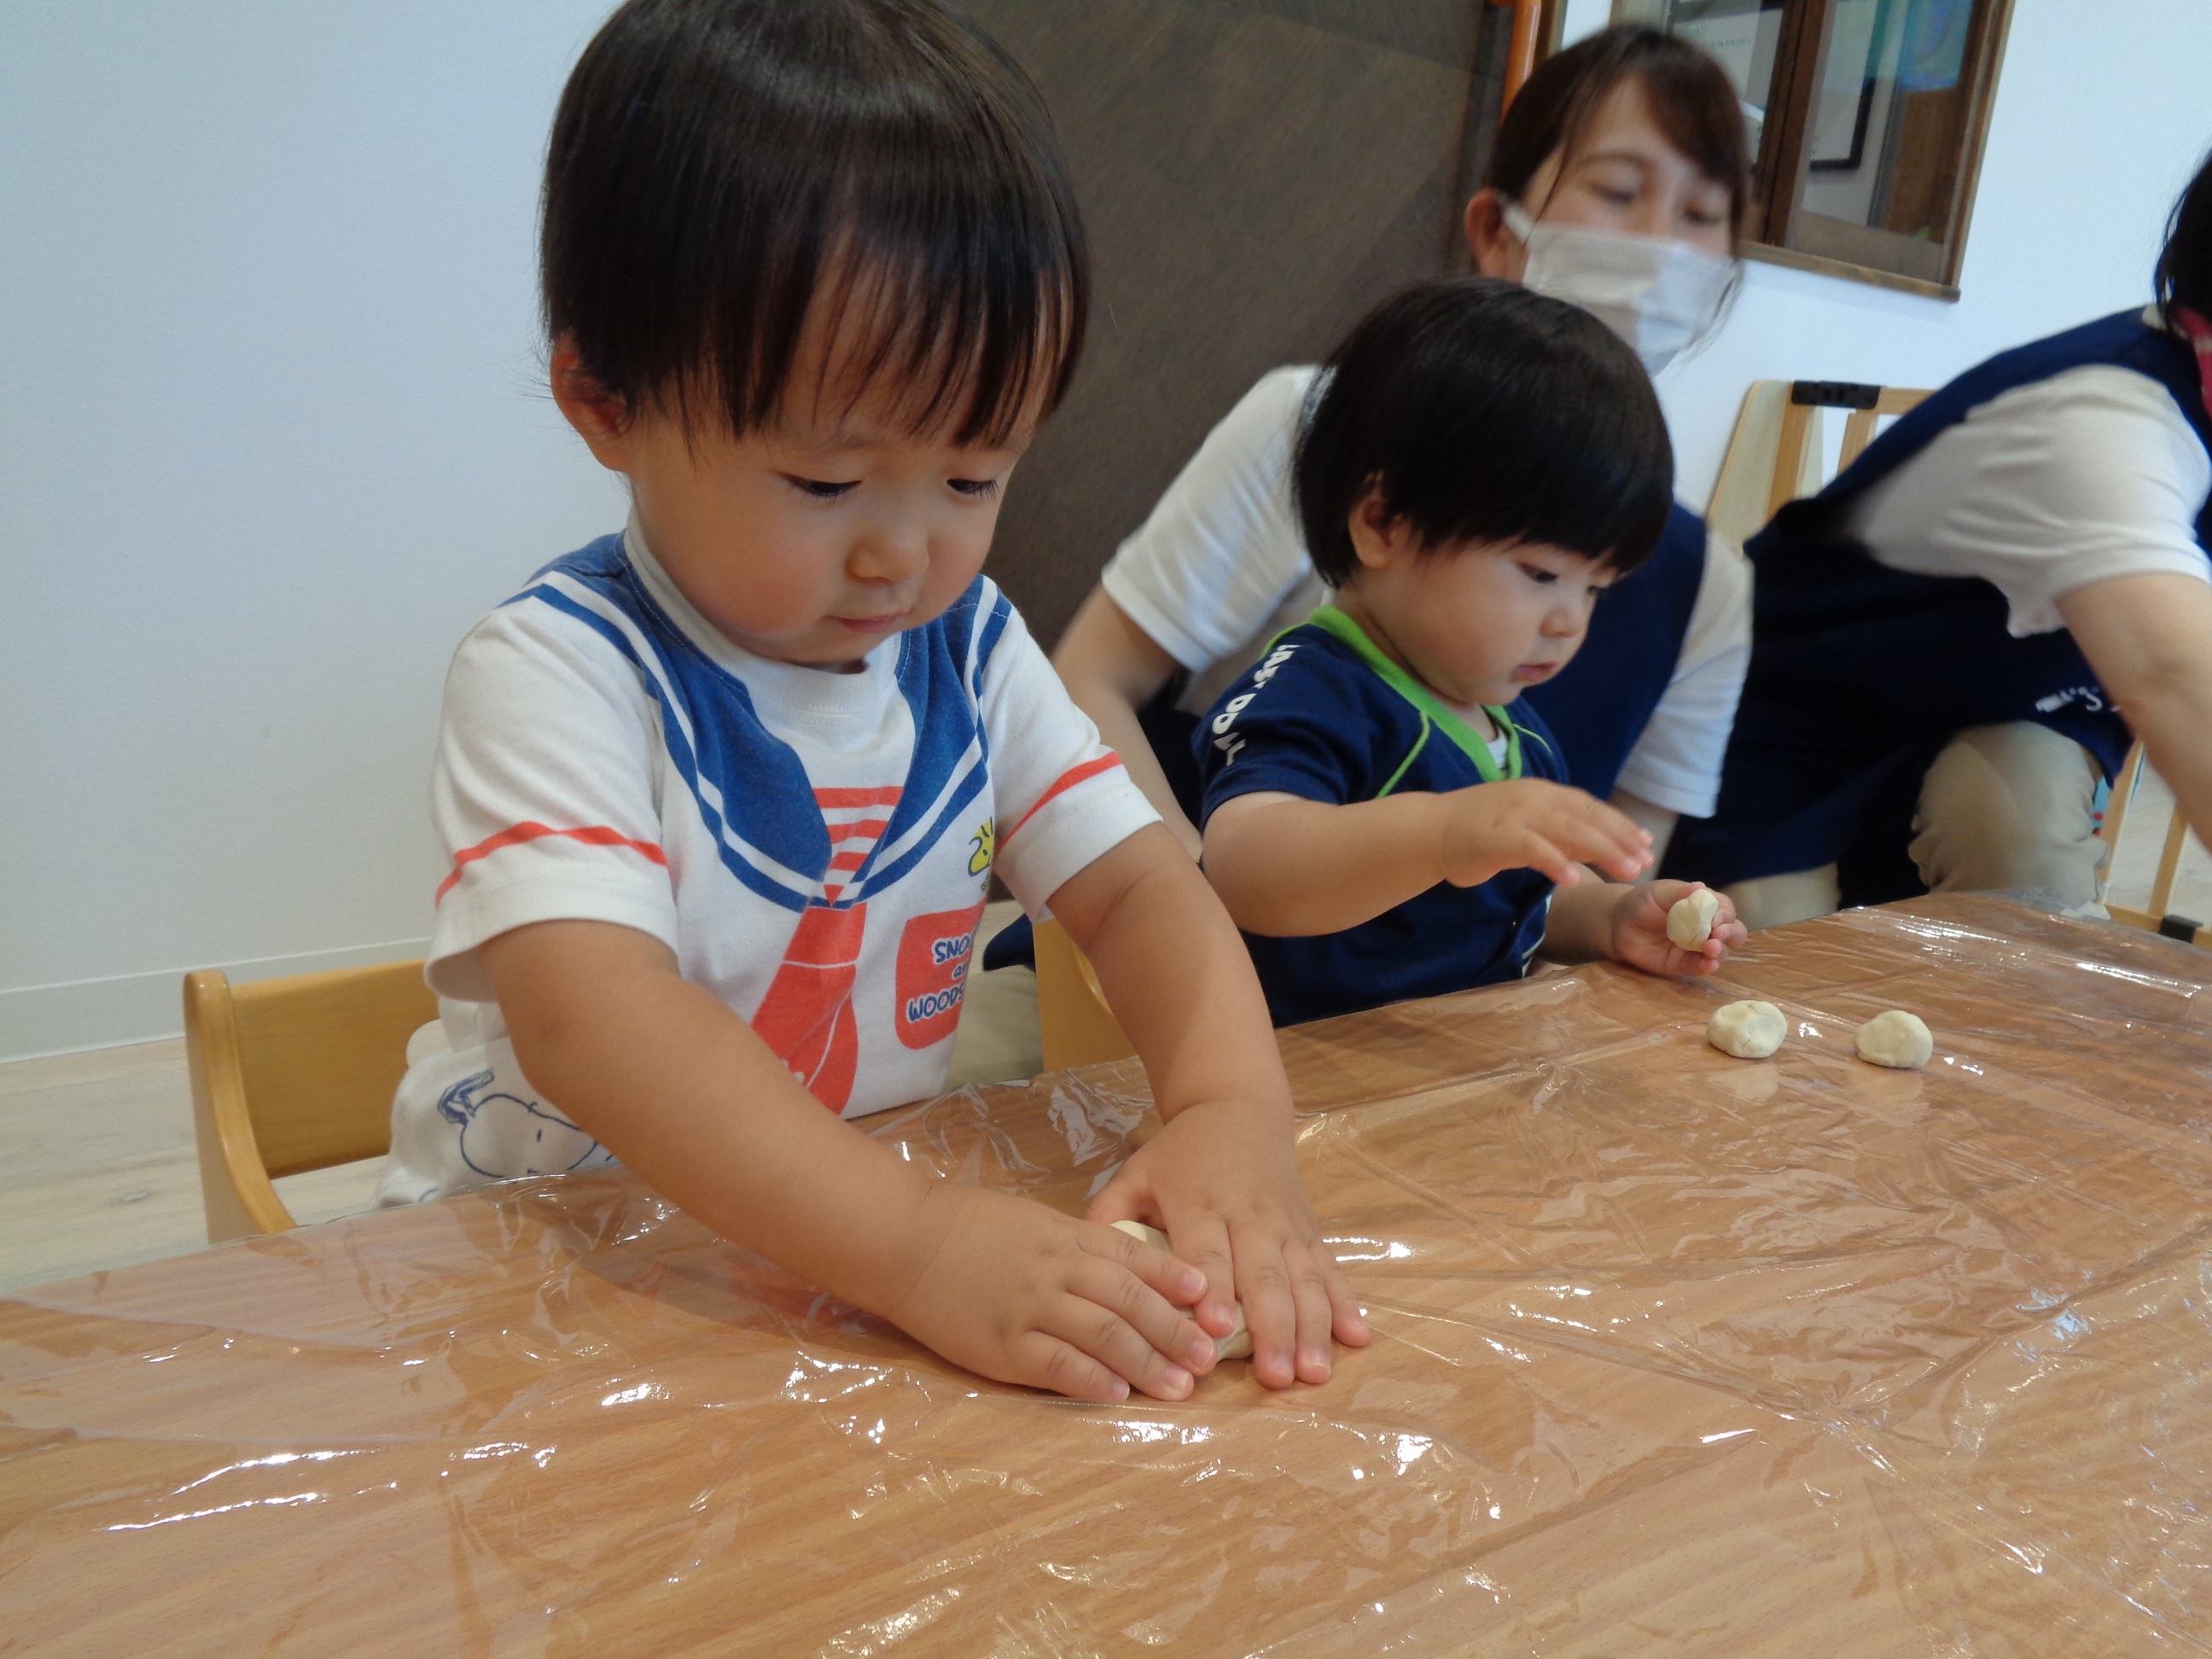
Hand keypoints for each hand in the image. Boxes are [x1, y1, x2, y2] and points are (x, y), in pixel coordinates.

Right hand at [885, 1181, 1219, 1403]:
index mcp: (1065, 1236)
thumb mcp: (1034, 1220)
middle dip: (1174, 1331)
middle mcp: (1055, 1270)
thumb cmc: (970, 1227)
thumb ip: (1078, 1244)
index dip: (1174, 1280)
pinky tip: (1118, 1394)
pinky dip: (1091, 1379)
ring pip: (1102, 1335)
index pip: (1133, 1258)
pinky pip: (1056, 1364)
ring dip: (1147, 1362)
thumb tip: (1129, 1271)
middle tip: (1209, 1358)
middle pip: (1129, 1301)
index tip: (1209, 1299)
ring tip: (1180, 1386)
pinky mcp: (1002, 1345)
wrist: (905, 1241)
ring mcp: (1029, 1308)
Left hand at [1086, 1098, 1368, 1389]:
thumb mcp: (1137, 1173)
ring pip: (1304, 1279)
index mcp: (1200, 1203)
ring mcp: (1286, 1224)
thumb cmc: (1180, 1152)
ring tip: (1314, 1372)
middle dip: (1271, 1328)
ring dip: (1311, 1327)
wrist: (1238, 1107)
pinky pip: (1331, 1269)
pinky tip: (1356, 1338)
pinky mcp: (1310, 1230)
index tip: (1216, 1331)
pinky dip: (1346, 1303)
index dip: (1214, 1291)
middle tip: (1276, 1377)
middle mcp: (1249, 1216)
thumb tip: (1078, 1265)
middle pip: (1264, 1276)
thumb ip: (1109, 1217)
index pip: (1208, 1253)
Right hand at [1438, 778, 1651, 888]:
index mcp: (1543, 793)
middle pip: (1587, 817)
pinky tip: (1574, 879)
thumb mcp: (1527, 827)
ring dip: (1601, 850)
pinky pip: (1532, 848)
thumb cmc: (1480, 832)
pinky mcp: (1496, 835)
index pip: (1590, 806)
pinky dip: (1555, 861)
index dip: (1620, 824)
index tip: (1646, 843)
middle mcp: (1534, 797)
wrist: (1430, 830)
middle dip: (1620, 839)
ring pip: (1568, 830)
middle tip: (1645, 861)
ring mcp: (1515, 814)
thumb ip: (1559, 833)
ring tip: (1625, 870)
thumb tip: (1599, 846)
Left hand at [1608, 879, 1744, 977]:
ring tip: (1711, 948)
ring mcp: (1696, 948)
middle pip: (1733, 932)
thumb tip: (1700, 888)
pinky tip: (1709, 964)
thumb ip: (1678, 893)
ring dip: (1720, 951)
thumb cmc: (1641, 903)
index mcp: (1704, 906)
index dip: (1724, 914)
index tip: (1716, 919)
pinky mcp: (1683, 965)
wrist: (1617, 925)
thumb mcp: (1657, 893)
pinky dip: (1707, 966)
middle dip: (1731, 934)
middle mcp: (1706, 927)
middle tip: (1719, 934)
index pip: (1725, 909)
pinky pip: (1700, 968)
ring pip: (1720, 952)